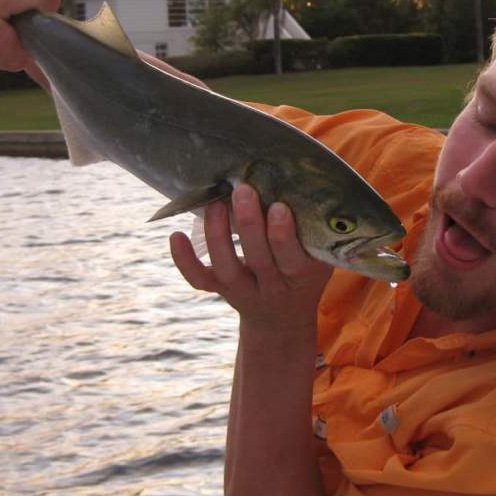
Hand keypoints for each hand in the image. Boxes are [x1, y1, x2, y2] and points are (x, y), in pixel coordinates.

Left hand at [170, 185, 332, 332]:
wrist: (282, 318)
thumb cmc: (304, 272)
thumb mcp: (320, 256)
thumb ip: (314, 227)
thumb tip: (307, 177)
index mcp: (302, 276)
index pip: (293, 259)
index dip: (284, 235)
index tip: (279, 206)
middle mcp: (272, 287)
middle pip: (259, 260)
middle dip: (250, 224)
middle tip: (244, 189)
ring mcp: (243, 291)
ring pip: (227, 268)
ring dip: (219, 234)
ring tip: (215, 202)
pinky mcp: (220, 290)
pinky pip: (199, 280)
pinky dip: (185, 261)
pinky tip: (175, 236)